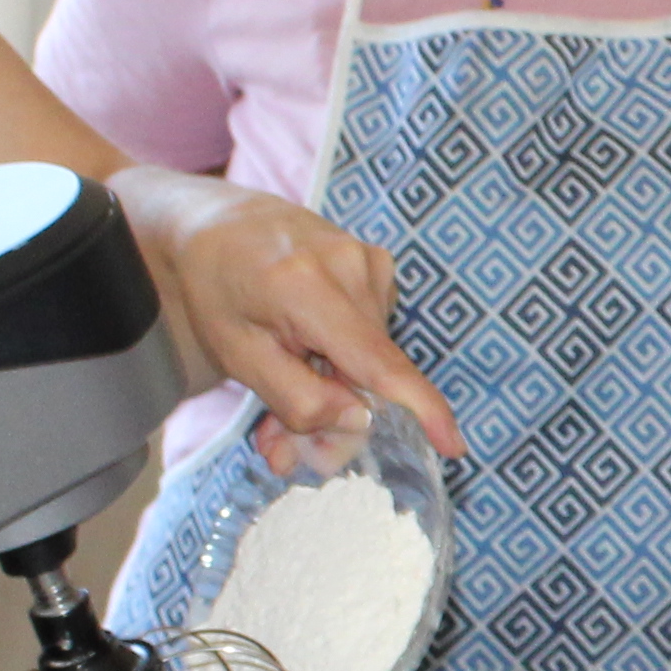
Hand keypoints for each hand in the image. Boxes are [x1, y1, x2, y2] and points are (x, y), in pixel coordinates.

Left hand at [116, 169, 461, 454]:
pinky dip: (342, 359)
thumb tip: (359, 421)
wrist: (217, 225)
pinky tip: (307, 356)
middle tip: (278, 445)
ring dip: (333, 390)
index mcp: (308, 288)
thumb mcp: (237, 356)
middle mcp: (350, 267)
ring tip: (281, 389)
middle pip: (373, 374)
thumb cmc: (219, 291)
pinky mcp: (376, 264)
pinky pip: (370, 334)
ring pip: (372, 359)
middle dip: (334, 420)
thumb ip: (296, 397)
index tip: (452, 445)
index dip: (420, 409)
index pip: (378, 361)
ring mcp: (369, 261)